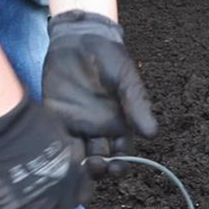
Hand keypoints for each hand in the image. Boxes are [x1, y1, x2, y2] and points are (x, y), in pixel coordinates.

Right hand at [0, 95, 90, 208]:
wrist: (2, 121)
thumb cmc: (28, 118)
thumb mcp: (60, 133)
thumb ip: (66, 152)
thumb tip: (64, 159)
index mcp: (76, 168)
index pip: (84, 193)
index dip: (73, 194)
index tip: (64, 192)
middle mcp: (65, 187)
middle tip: (47, 206)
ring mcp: (43, 199)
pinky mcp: (18, 208)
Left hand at [43, 10, 156, 177]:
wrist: (81, 37)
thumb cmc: (111, 58)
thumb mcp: (127, 80)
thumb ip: (137, 106)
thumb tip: (153, 134)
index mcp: (120, 124)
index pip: (121, 154)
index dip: (120, 166)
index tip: (116, 169)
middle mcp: (99, 129)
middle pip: (99, 160)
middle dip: (98, 171)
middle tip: (95, 167)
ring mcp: (76, 124)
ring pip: (77, 155)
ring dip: (77, 167)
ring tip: (76, 169)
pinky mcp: (55, 116)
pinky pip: (55, 139)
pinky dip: (56, 152)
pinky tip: (56, 158)